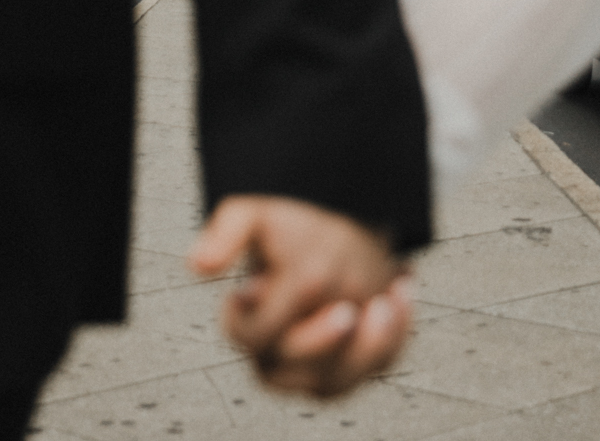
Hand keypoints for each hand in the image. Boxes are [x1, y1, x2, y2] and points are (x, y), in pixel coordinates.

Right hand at [188, 195, 412, 396]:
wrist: (337, 221)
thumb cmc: (293, 225)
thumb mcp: (258, 215)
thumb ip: (227, 230)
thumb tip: (197, 263)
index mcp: (252, 317)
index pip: (250, 335)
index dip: (269, 319)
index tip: (303, 285)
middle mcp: (280, 350)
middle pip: (294, 369)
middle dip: (322, 343)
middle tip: (348, 309)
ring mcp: (318, 365)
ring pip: (336, 383)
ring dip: (364, 350)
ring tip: (384, 305)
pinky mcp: (356, 365)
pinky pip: (377, 368)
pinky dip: (395, 337)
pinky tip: (402, 292)